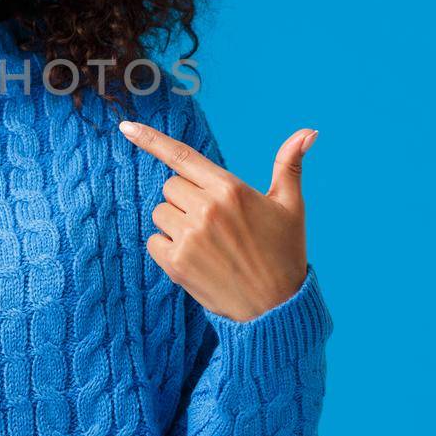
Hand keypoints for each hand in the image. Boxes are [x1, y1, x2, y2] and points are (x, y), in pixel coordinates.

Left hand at [119, 121, 317, 321]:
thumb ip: (289, 165)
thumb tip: (310, 131)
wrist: (276, 308)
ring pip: (161, 213)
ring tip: (208, 243)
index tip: (126, 127)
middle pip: (170, 186)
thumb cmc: (285, 253)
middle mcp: (207, 209)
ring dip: (176, 223)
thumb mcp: (291, 206)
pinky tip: (195, 259)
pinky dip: (167, 248)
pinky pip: (154, 241)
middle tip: (214, 222)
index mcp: (230, 189)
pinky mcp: (176, 264)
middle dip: (186, 198)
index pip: (182, 156)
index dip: (151, 139)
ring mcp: (189, 237)